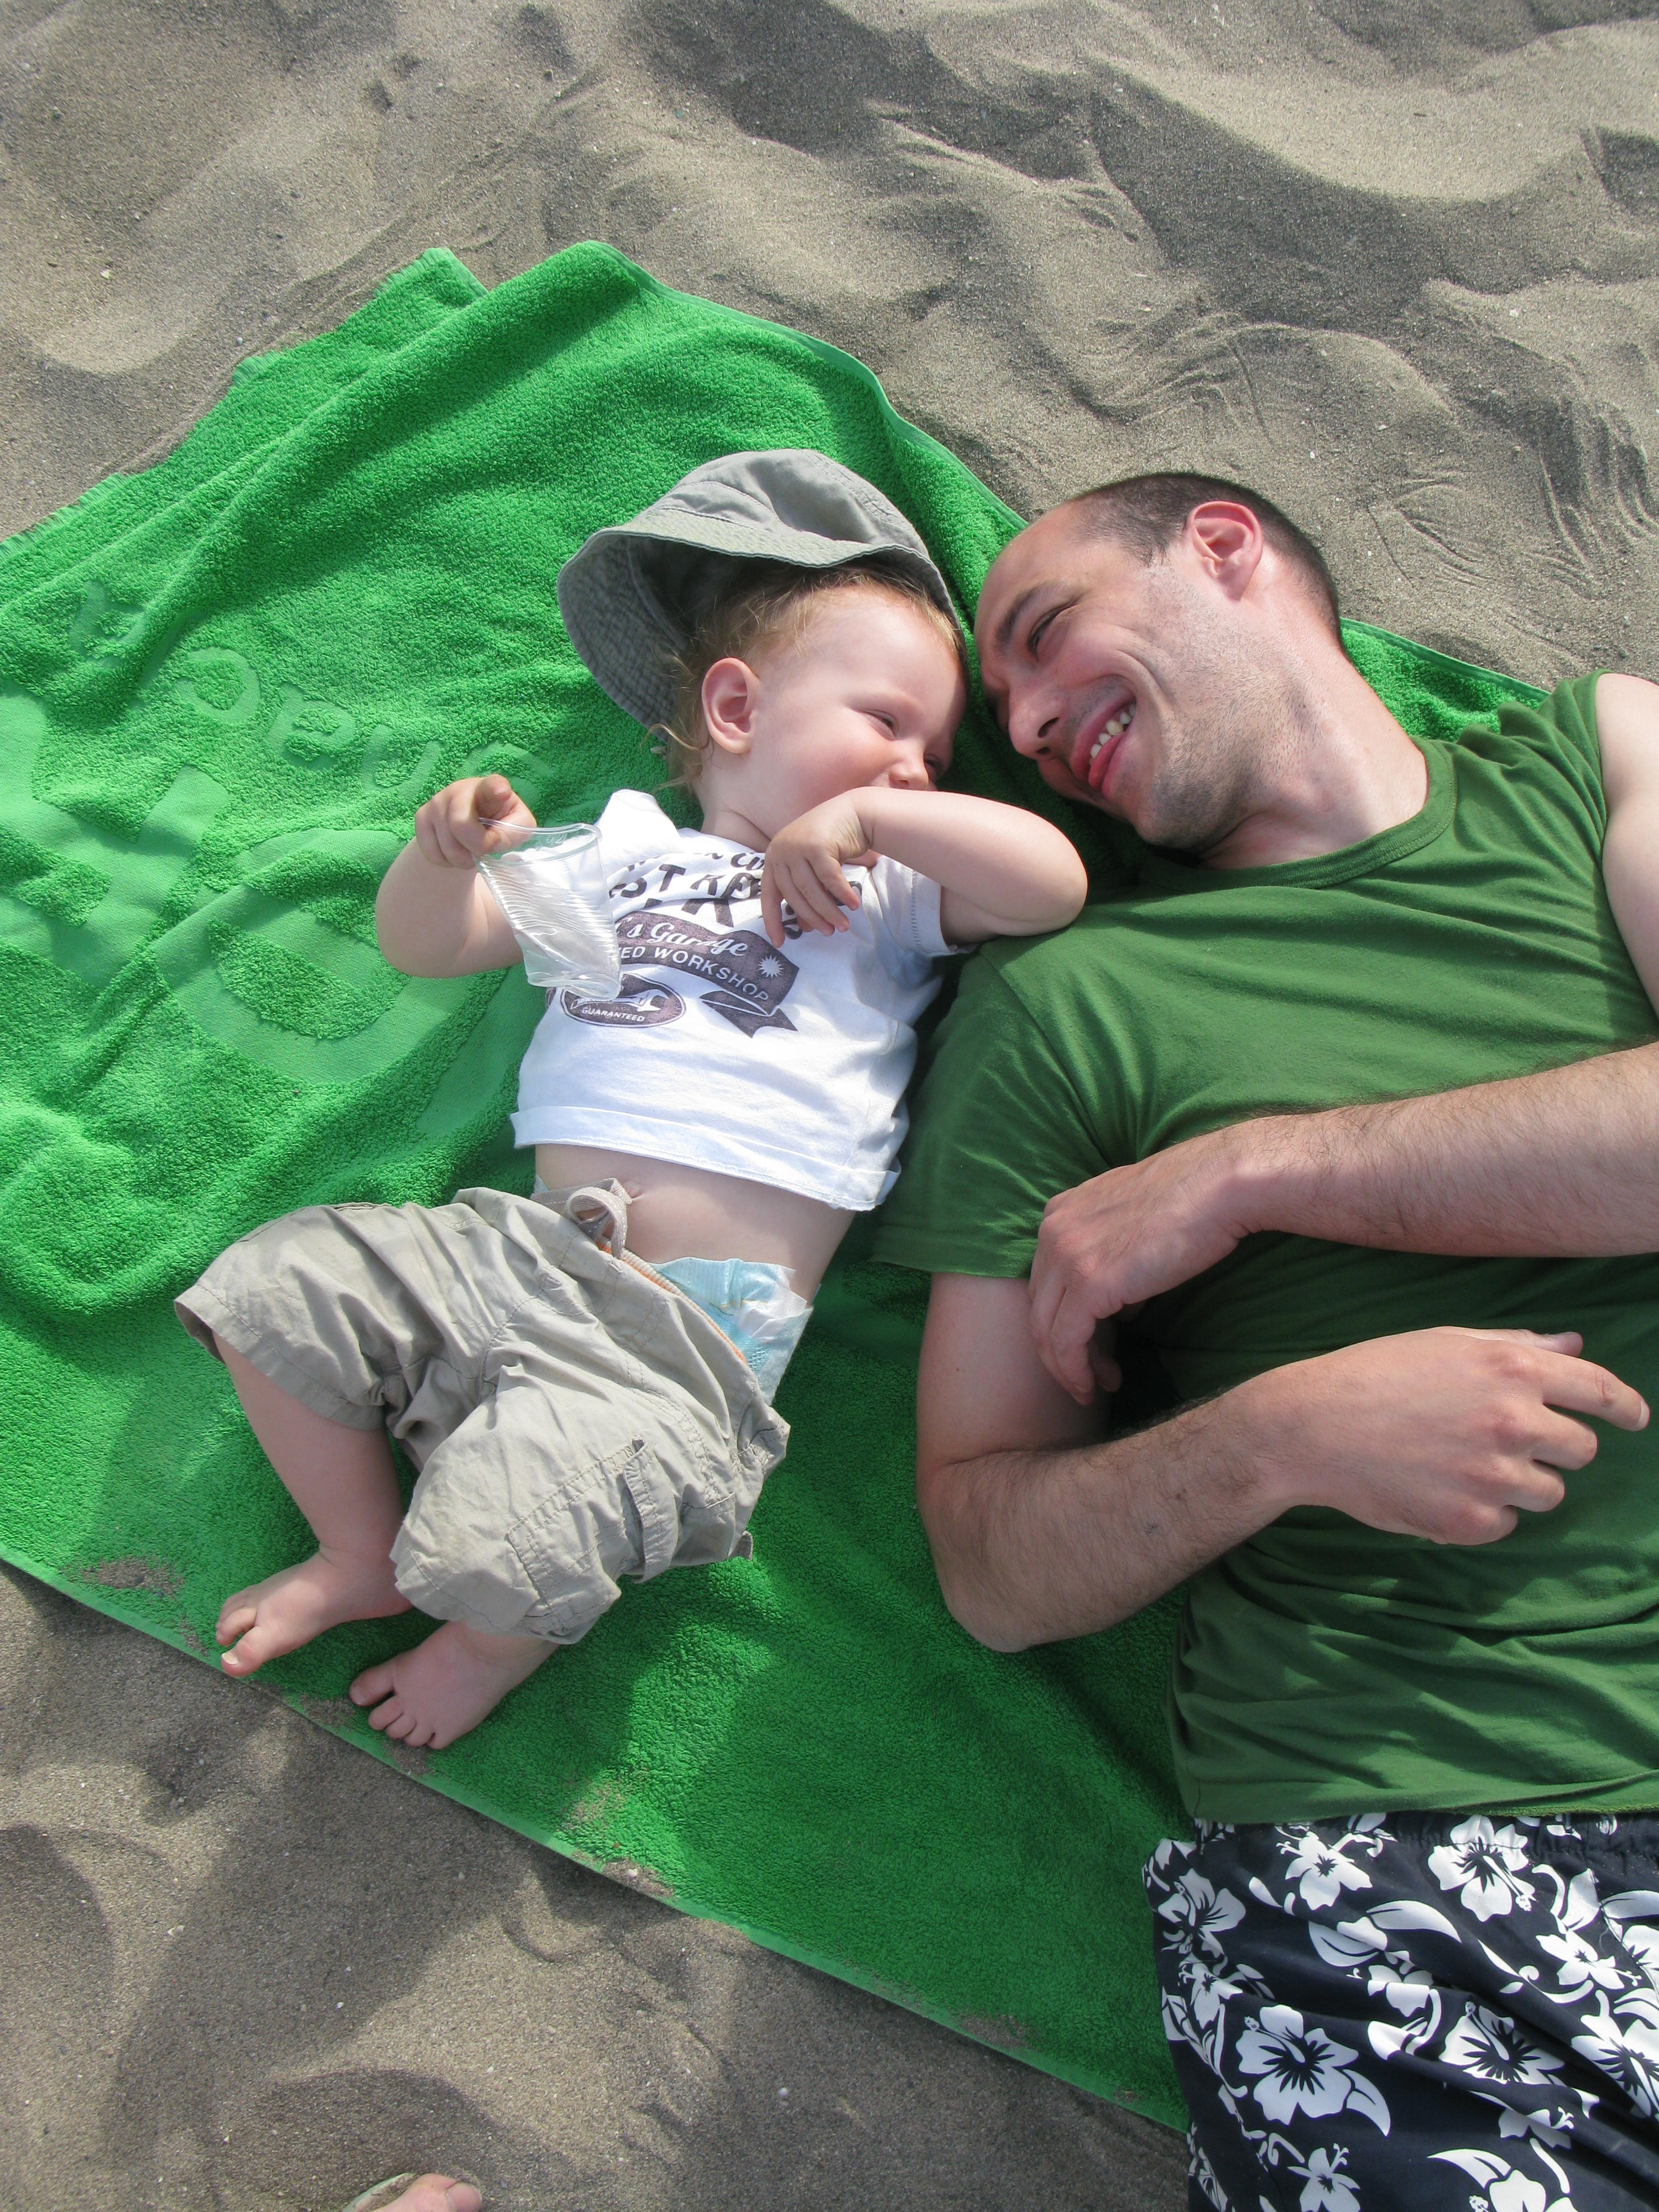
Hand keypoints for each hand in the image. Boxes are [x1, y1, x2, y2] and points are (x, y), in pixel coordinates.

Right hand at [412, 775, 535, 867]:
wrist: (467, 830)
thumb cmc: (497, 825)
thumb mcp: (515, 828)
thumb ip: (512, 833)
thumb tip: (492, 841)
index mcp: (490, 789)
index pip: (492, 786)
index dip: (496, 790)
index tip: (502, 792)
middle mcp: (460, 790)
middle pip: (461, 825)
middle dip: (476, 848)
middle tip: (483, 851)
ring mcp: (437, 802)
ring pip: (448, 846)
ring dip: (463, 860)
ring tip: (470, 852)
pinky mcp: (421, 817)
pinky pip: (433, 853)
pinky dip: (446, 863)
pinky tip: (455, 851)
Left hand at [760, 796, 876, 946]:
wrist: (853, 813)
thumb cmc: (832, 844)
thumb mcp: (814, 871)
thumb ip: (806, 895)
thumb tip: (803, 927)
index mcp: (774, 857)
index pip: (769, 895)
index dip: (773, 920)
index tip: (779, 943)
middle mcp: (780, 850)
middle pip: (794, 895)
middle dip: (813, 917)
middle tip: (829, 933)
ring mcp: (796, 846)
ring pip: (811, 889)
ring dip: (829, 911)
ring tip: (843, 925)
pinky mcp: (816, 845)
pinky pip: (829, 878)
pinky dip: (842, 893)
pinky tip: (854, 904)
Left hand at [1030, 1131, 1244, 1401]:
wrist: (1219, 1185)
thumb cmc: (1193, 1201)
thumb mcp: (1132, 1224)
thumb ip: (1111, 1258)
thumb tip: (1119, 1308)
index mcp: (1059, 1213)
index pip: (1045, 1282)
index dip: (1060, 1321)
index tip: (1086, 1348)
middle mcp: (1052, 1231)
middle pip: (1039, 1308)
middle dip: (1060, 1351)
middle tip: (1088, 1377)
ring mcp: (1065, 1256)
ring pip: (1046, 1331)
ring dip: (1069, 1369)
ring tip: (1098, 1387)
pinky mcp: (1087, 1284)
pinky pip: (1067, 1343)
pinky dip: (1077, 1371)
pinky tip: (1098, 1385)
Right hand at [1248, 1326, 1649, 1544]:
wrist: (1312, 1427)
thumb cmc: (1375, 1373)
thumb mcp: (1445, 1342)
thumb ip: (1516, 1345)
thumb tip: (1573, 1344)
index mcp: (1512, 1369)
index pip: (1601, 1390)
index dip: (1626, 1407)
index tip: (1634, 1417)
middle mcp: (1514, 1421)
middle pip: (1581, 1449)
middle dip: (1558, 1447)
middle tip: (1511, 1441)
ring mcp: (1495, 1476)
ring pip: (1549, 1492)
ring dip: (1520, 1483)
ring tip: (1463, 1464)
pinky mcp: (1471, 1521)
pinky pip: (1506, 1523)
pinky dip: (1483, 1512)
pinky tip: (1441, 1488)